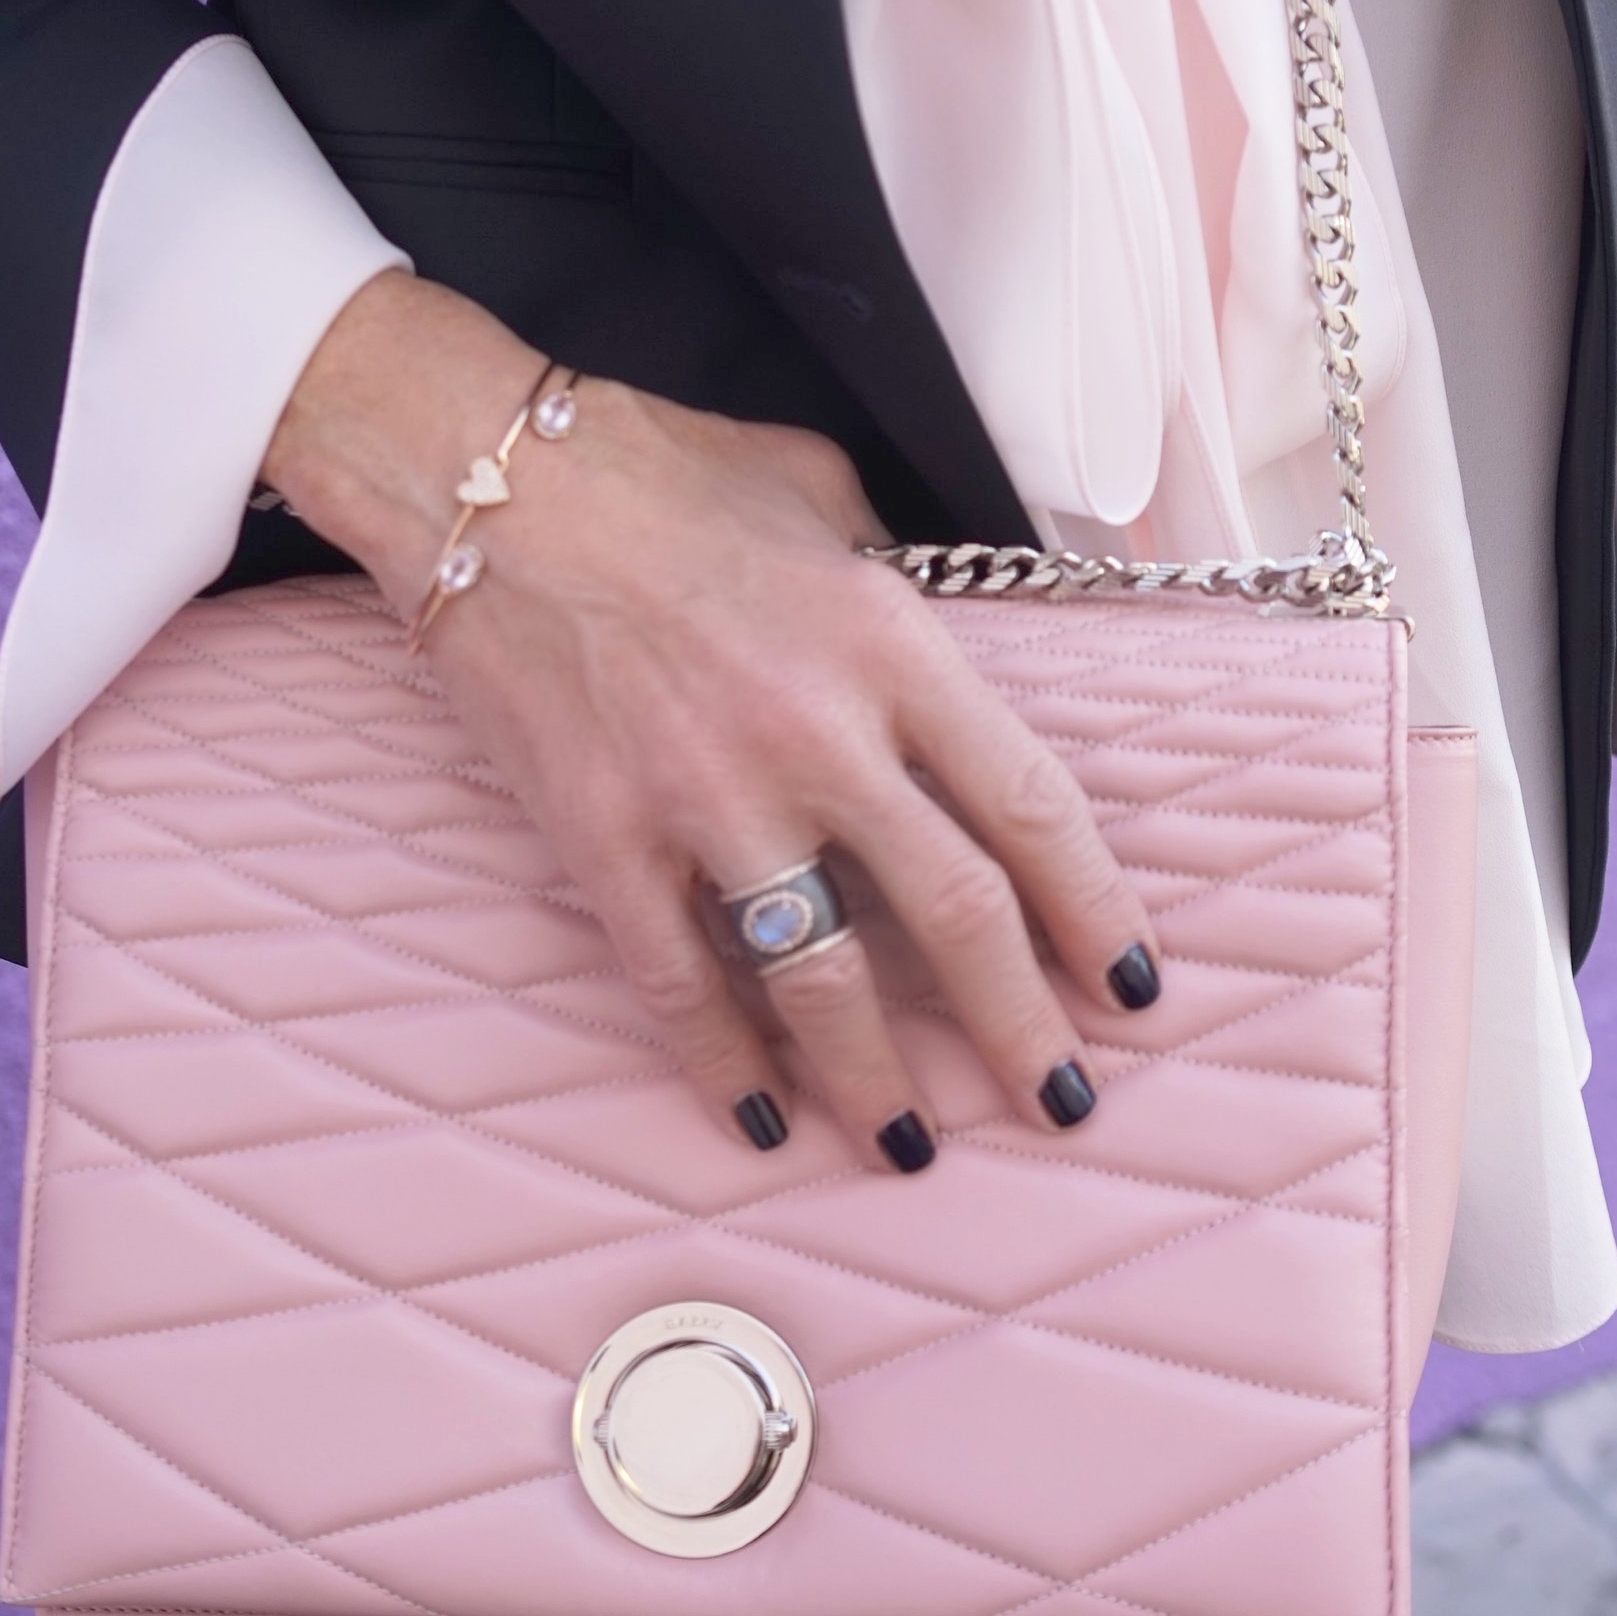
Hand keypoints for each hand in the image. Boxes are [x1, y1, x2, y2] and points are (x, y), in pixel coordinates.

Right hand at [262, 275, 1158, 1169]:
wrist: (484, 480)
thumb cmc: (657, 469)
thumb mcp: (821, 486)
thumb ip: (894, 572)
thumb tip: (940, 639)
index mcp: (889, 644)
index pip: (1030, 805)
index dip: (1094, 910)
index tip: (1131, 984)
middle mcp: (816, 733)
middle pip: (954, 913)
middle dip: (1022, 1026)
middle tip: (1064, 1101)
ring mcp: (705, 795)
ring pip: (823, 975)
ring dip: (877, 1078)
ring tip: (910, 1145)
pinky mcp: (604, 837)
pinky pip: (678, 982)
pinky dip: (723, 1062)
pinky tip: (758, 1116)